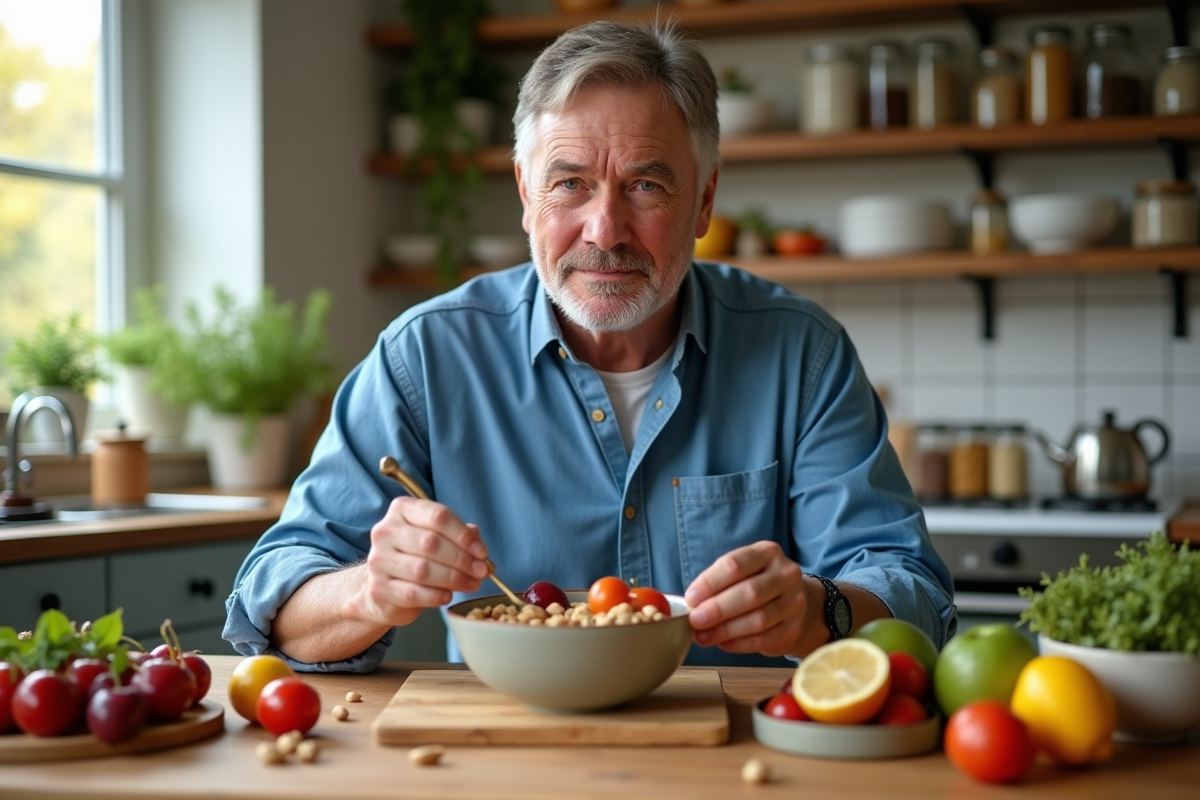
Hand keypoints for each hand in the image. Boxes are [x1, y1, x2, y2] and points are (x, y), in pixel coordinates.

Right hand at [346, 496, 490, 625]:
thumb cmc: (415, 557)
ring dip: (454, 578)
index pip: (438, 516)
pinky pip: (414, 593)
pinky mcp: (379, 588)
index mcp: (402, 510)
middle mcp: (385, 531)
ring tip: (472, 584)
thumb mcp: (436, 537)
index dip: (464, 535)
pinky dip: (436, 595)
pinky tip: (449, 596)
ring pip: (423, 569)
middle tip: (481, 571)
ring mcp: (379, 560)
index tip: (482, 552)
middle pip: (431, 542)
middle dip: (462, 559)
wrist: (384, 587)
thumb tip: (478, 544)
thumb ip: (457, 535)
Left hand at [683, 540, 811, 657]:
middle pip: (750, 592)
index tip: (691, 598)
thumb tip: (692, 604)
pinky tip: (722, 643)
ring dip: (725, 630)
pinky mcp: (794, 629)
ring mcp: (794, 603)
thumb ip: (718, 583)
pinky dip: (739, 644)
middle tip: (695, 620)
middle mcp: (785, 575)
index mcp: (767, 553)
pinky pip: (763, 640)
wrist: (792, 603)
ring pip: (758, 619)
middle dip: (718, 609)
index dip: (710, 583)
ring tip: (704, 635)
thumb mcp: (742, 572)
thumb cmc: (756, 584)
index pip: (735, 565)